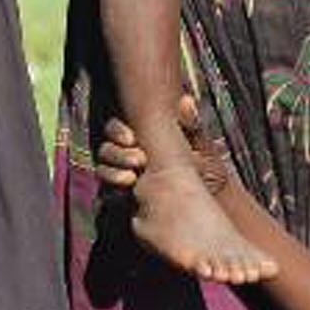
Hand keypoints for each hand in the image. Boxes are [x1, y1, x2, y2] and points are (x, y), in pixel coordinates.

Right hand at [93, 92, 230, 198]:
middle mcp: (129, 158)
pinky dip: (112, 191)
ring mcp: (123, 179)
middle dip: (117, 153)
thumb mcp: (203, 150)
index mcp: (145, 141)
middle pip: (106, 147)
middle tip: (139, 160)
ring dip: (113, 171)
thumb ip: (193, 127)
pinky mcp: (121, 201)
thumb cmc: (206, 176)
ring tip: (133, 178)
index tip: (132, 139)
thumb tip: (186, 100)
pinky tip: (127, 193)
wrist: (207, 210)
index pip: (117, 129)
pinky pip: (105, 193)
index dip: (118, 131)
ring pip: (102, 167)